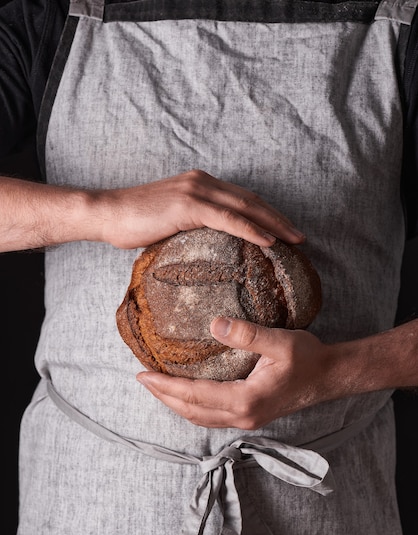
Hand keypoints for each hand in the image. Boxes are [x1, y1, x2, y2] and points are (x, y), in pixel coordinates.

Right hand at [95, 169, 304, 248]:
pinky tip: (269, 241)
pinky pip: (227, 219)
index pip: (242, 199)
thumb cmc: (133, 223)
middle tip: (300, 237)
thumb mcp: (169, 222)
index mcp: (200, 184)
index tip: (285, 230)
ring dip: (274, 224)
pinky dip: (251, 229)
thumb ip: (191, 226)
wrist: (105, 214)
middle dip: (279, 218)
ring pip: (245, 207)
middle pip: (251, 200)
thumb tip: (207, 247)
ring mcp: (196, 191)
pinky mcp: (188, 205)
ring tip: (294, 240)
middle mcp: (203, 182)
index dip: (267, 213)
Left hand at [137, 317, 336, 429]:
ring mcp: (247, 419)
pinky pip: (211, 417)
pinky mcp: (250, 416)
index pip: (194, 395)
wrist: (330, 377)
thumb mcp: (280, 341)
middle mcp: (243, 416)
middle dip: (163, 396)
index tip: (143, 374)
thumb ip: (247, 334)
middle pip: (191, 411)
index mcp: (246, 400)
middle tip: (142, 380)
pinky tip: (186, 395)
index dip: (165, 385)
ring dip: (175, 404)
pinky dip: (192, 407)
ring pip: (200, 418)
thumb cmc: (308, 358)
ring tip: (157, 388)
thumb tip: (214, 324)